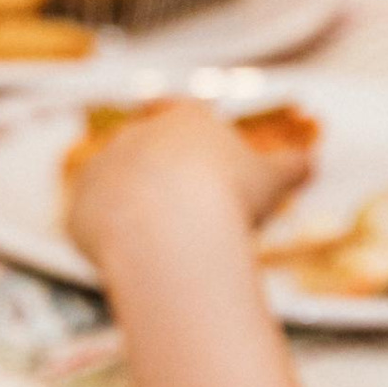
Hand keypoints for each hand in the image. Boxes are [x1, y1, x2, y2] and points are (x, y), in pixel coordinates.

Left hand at [64, 99, 305, 272]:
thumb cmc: (229, 196)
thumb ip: (290, 166)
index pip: (193, 124)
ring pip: (120, 193)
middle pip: (154, 159)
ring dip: (137, 216)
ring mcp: (101, 169)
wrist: (171, 227)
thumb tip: (310, 163)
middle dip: (170, 185)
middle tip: (192, 220)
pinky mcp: (77, 208)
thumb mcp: (272, 179)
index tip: (217, 181)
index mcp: (184, 121)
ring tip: (165, 247)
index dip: (207, 154)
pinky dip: (112, 246)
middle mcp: (135, 136)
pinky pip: (94, 228)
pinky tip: (136, 266)